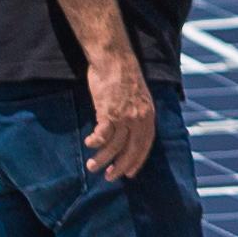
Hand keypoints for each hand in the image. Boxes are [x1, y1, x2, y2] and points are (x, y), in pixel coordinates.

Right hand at [83, 44, 156, 180]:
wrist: (114, 58)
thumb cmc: (123, 75)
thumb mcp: (139, 97)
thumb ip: (137, 113)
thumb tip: (130, 130)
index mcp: (149, 115)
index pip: (146, 145)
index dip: (138, 160)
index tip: (130, 173)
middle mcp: (139, 118)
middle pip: (131, 150)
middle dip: (121, 166)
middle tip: (110, 178)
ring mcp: (124, 116)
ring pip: (114, 146)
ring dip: (102, 159)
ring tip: (92, 167)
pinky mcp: (108, 112)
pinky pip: (102, 135)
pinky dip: (95, 142)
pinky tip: (89, 144)